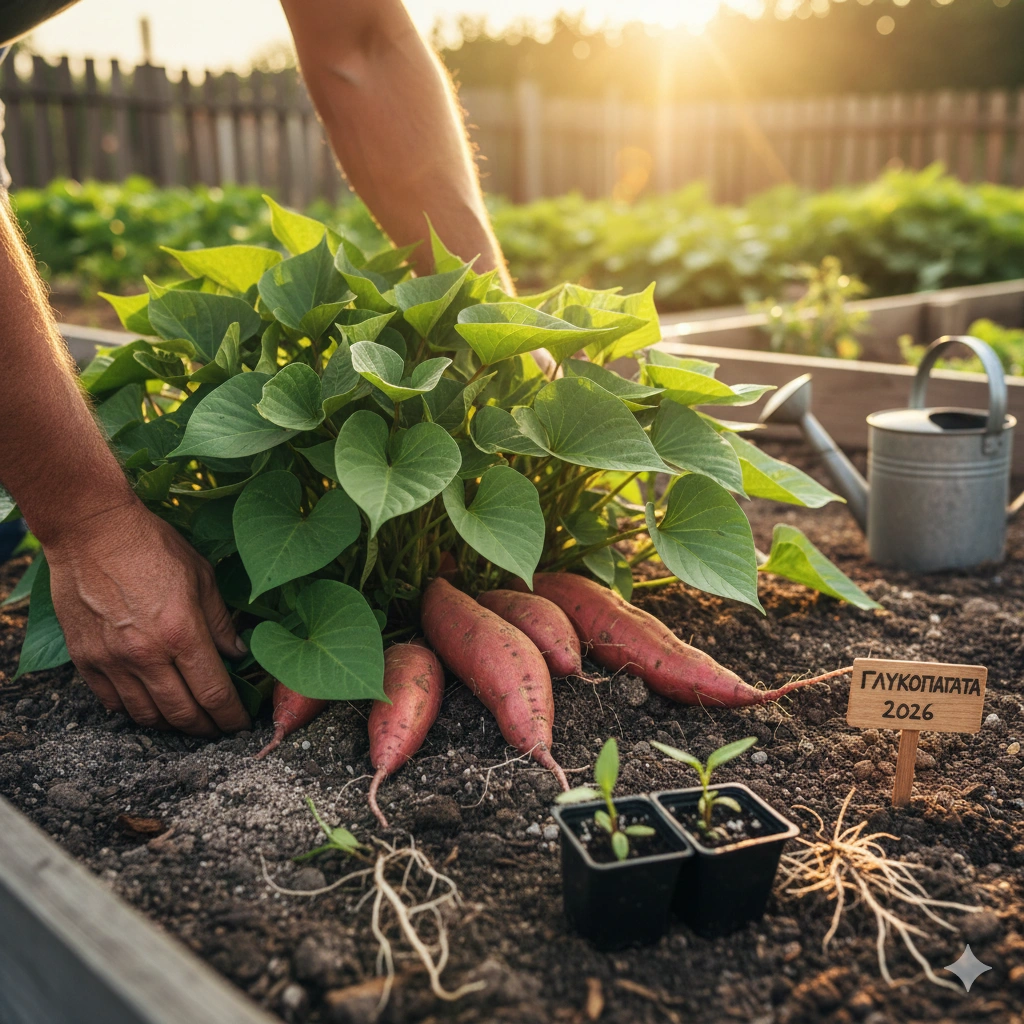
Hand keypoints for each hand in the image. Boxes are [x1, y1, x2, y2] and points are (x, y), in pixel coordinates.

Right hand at [46, 502, 250, 737]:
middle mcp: (147, 654)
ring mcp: (112, 660)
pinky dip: (135, 710)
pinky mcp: (85, 659)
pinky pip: (112, 702)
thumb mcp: (201, 576)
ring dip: (172, 724)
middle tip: (218, 728)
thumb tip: (237, 653)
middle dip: (206, 728)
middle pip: (183, 713)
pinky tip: (149, 704)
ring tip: (187, 720)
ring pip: (147, 714)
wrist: (91, 531)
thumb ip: (220, 621)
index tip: (241, 723)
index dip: (232, 716)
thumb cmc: (152, 546)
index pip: (214, 693)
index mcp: (182, 633)